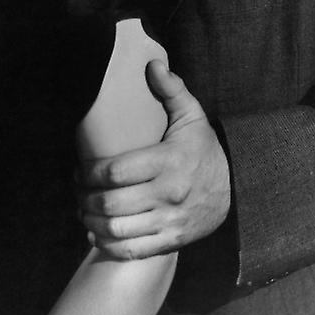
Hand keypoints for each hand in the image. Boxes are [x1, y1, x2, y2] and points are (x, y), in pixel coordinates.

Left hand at [77, 62, 230, 258]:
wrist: (238, 189)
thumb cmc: (205, 149)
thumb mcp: (192, 116)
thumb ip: (171, 90)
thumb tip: (152, 63)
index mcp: (168, 162)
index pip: (114, 172)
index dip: (88, 173)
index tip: (79, 170)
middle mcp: (168, 195)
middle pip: (110, 203)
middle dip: (84, 198)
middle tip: (76, 190)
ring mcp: (170, 222)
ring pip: (117, 230)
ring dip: (91, 222)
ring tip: (83, 210)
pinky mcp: (172, 241)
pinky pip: (132, 251)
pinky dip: (108, 245)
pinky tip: (96, 233)